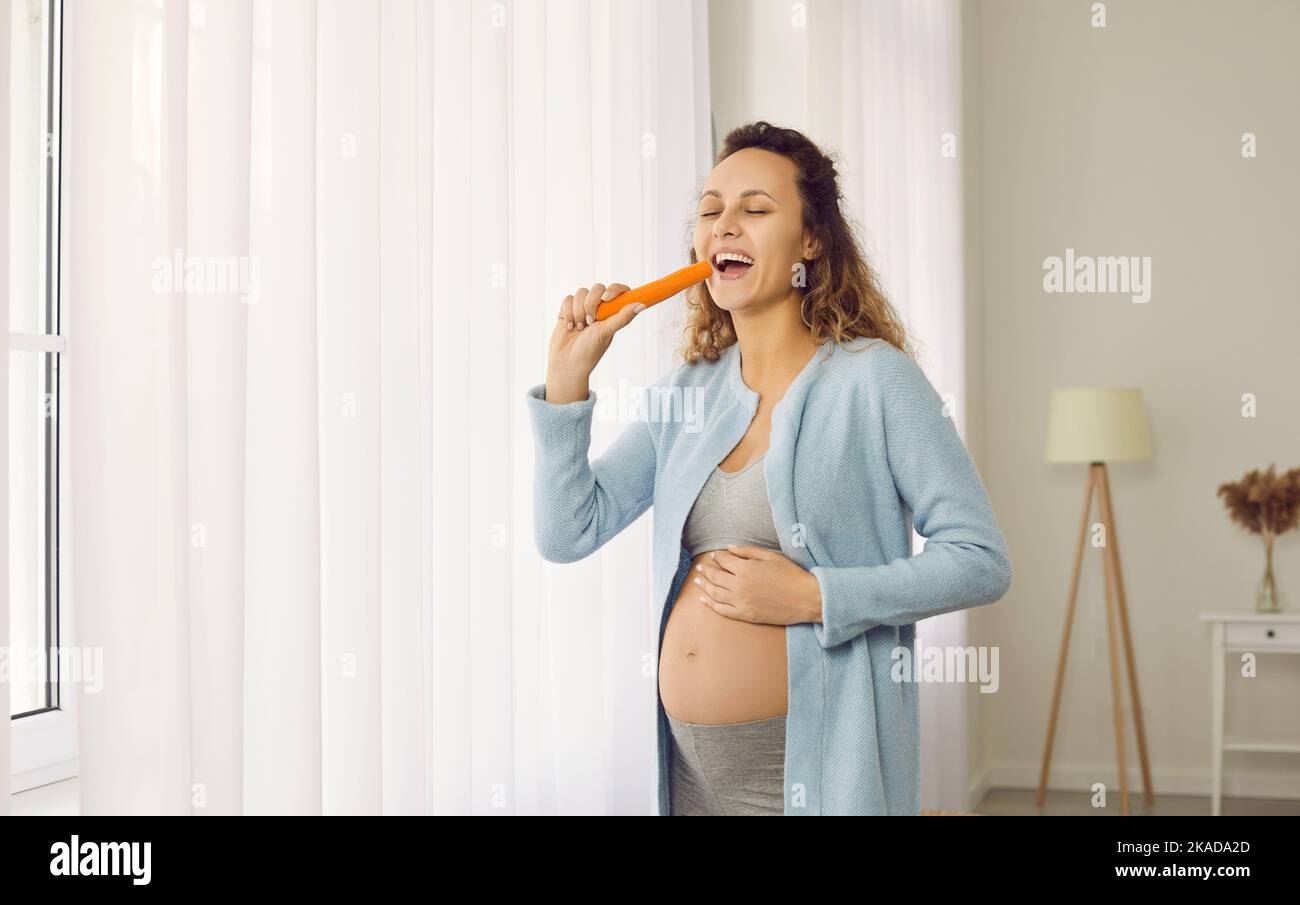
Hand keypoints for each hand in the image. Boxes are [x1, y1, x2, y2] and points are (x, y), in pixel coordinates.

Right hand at [546, 282, 644, 393]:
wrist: (567, 362)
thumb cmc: (589, 351)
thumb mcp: (606, 333)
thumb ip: (622, 318)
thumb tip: (642, 305)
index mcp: (612, 312)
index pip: (619, 290)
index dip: (614, 290)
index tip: (606, 298)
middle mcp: (599, 307)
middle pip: (597, 288)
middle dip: (591, 304)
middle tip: (590, 322)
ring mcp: (583, 307)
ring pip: (581, 292)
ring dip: (578, 311)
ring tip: (579, 327)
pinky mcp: (568, 310)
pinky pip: (568, 299)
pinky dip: (568, 312)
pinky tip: (570, 326)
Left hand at [692, 544, 822, 626]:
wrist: (805, 599)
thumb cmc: (791, 575)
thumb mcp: (771, 556)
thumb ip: (748, 551)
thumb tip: (729, 548)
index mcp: (745, 568)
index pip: (724, 560)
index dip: (717, 557)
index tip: (714, 555)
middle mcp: (739, 585)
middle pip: (715, 576)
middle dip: (706, 570)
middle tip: (700, 567)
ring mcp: (741, 602)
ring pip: (715, 593)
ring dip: (704, 586)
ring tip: (697, 581)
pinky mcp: (745, 615)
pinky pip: (723, 610)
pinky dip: (711, 604)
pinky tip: (704, 599)